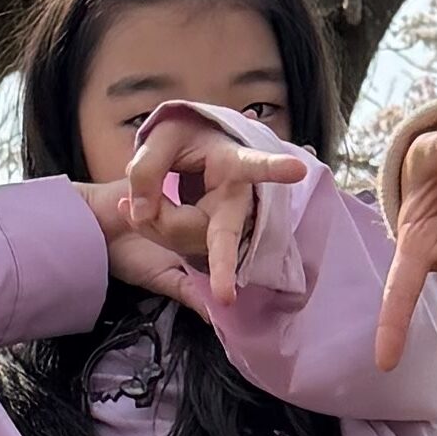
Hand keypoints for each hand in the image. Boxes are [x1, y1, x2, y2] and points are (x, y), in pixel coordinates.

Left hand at [93, 109, 309, 310]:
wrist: (187, 153)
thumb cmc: (183, 137)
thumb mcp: (161, 138)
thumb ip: (146, 168)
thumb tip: (139, 212)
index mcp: (234, 164)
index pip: (254, 166)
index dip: (275, 168)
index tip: (298, 169)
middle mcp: (235, 201)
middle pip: (222, 236)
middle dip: (223, 267)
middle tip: (225, 298)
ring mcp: (223, 227)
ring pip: (181, 236)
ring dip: (151, 218)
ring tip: (143, 191)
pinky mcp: (206, 243)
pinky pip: (172, 243)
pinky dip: (149, 227)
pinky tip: (142, 210)